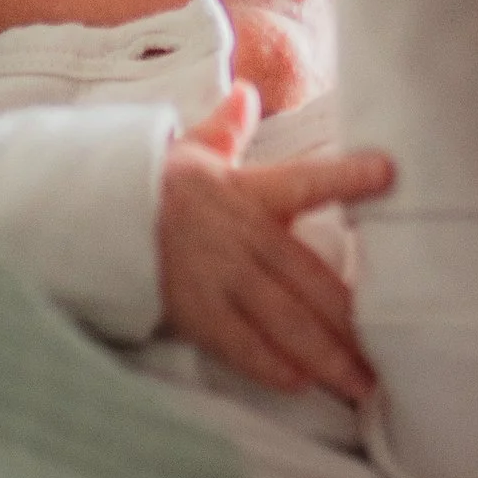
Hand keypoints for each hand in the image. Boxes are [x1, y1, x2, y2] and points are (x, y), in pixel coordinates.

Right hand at [158, 105, 391, 400]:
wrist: (87, 215)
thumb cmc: (147, 184)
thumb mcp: (190, 150)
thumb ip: (226, 127)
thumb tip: (246, 94)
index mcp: (247, 192)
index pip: (305, 181)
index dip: (347, 177)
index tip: (389, 172)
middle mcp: (241, 237)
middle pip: (307, 279)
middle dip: (350, 320)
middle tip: (388, 355)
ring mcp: (218, 278)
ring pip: (283, 319)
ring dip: (324, 354)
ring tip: (359, 383)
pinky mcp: (193, 310)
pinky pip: (237, 343)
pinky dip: (268, 365)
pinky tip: (299, 384)